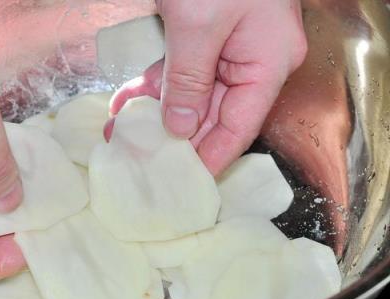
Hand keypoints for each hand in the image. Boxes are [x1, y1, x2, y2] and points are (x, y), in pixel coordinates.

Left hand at [107, 0, 306, 175]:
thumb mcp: (198, 25)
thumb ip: (188, 81)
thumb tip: (180, 128)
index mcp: (267, 62)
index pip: (240, 126)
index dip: (211, 157)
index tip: (183, 181)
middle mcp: (251, 60)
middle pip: (214, 114)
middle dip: (175, 138)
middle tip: (141, 161)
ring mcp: (226, 48)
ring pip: (192, 95)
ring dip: (158, 115)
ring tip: (123, 136)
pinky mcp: (201, 35)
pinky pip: (179, 71)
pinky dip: (154, 87)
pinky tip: (128, 104)